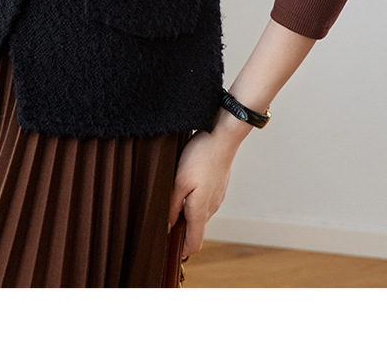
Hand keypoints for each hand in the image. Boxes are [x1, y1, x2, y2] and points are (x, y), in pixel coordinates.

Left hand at [168, 127, 237, 256]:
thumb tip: (168, 223)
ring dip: (186, 211)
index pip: (194, 244)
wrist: (223, 136)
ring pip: (199, 214)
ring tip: (173, 195)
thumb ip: (172, 205)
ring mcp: (217, 197)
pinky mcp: (218, 186)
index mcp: (201, 210)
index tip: (168, 247)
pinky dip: (193, 199)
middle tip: (163, 216)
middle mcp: (212, 208)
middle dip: (180, 228)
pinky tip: (186, 182)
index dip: (181, 249)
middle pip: (195, 229)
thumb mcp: (179, 180)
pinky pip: (204, 201)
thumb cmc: (201, 155)